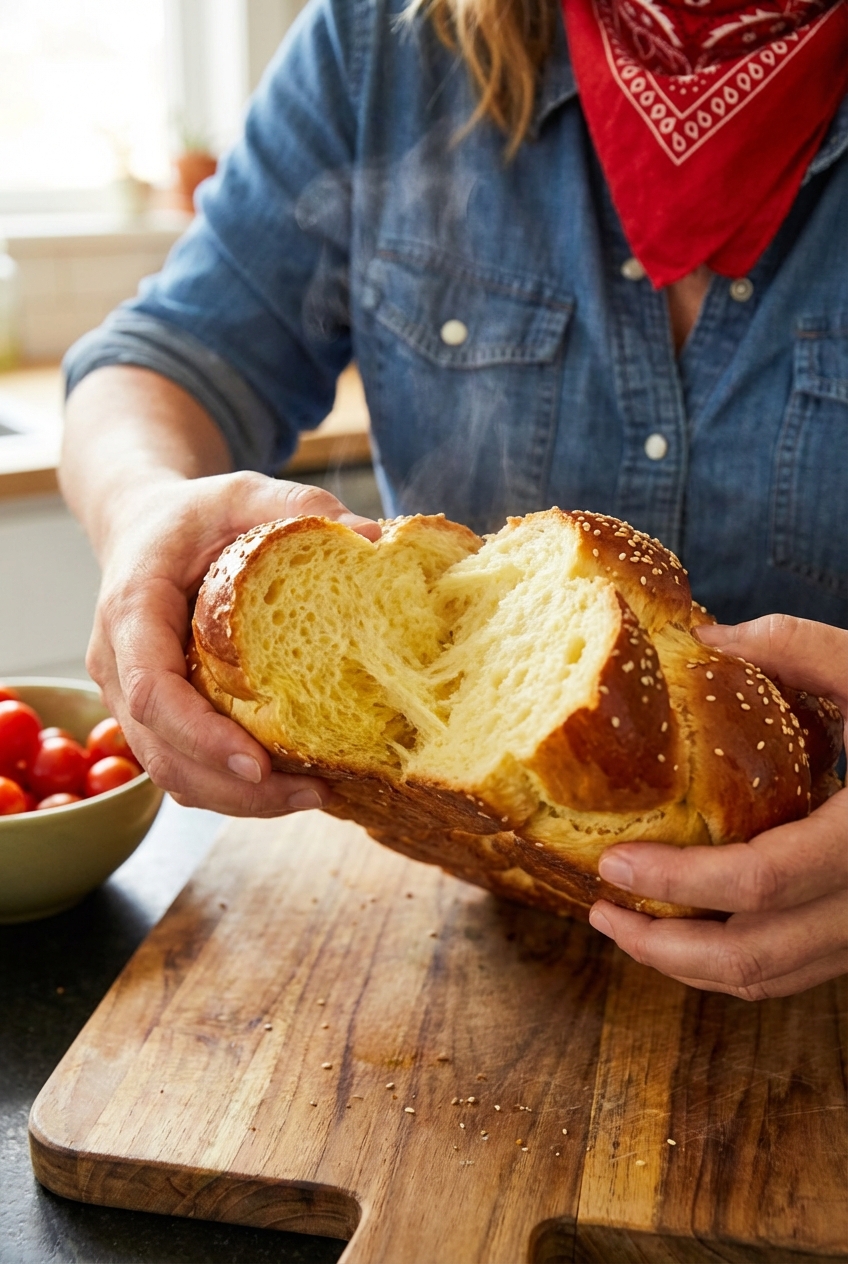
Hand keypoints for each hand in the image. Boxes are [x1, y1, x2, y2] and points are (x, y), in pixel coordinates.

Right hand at [88, 470, 379, 814]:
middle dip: (233, 788)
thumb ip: (299, 507)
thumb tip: (373, 534)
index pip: (152, 690)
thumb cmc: (194, 515)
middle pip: (162, 750)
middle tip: (310, 795)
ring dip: (237, 800)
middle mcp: (117, 663)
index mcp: (132, 608)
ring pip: (171, 773)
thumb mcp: (243, 492)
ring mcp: (131, 696)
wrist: (144, 526)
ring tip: (312, 796)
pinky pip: (184, 767)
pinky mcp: (155, 716)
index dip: (201, 736)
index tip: (257, 764)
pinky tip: (291, 784)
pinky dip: (232, 789)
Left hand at [589, 615, 847, 998]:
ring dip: (690, 966)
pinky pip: (794, 972)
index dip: (676, 880)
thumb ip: (806, 649)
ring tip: (629, 926)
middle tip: (601, 913)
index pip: (755, 883)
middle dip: (663, 949)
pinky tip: (693, 927)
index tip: (614, 861)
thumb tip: (709, 636)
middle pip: (752, 960)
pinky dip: (735, 962)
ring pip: (770, 980)